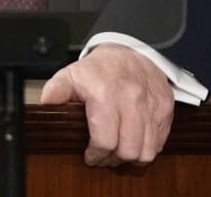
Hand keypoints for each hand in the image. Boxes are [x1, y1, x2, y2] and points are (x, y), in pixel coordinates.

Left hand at [38, 44, 174, 165]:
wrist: (130, 50)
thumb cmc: (99, 69)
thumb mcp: (71, 75)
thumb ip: (56, 91)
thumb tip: (45, 106)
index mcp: (105, 93)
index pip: (105, 141)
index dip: (96, 155)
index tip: (90, 156)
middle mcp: (132, 99)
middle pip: (128, 150)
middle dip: (113, 159)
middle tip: (105, 156)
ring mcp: (152, 104)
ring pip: (147, 151)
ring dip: (132, 157)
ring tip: (120, 152)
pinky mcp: (165, 107)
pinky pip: (160, 141)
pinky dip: (148, 147)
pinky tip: (135, 141)